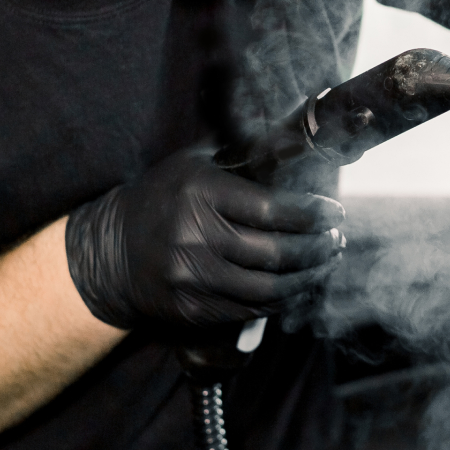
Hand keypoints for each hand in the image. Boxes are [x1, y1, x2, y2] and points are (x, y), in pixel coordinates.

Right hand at [64, 151, 345, 330]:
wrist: (112, 248)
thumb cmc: (164, 196)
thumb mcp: (195, 163)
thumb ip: (242, 155)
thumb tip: (300, 139)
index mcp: (199, 193)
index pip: (272, 208)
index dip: (312, 214)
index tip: (335, 212)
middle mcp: (194, 237)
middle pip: (276, 251)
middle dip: (318, 247)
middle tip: (336, 240)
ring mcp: (192, 278)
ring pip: (268, 288)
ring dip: (308, 277)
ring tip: (326, 263)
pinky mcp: (192, 310)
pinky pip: (250, 310)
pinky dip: (281, 300)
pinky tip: (298, 285)